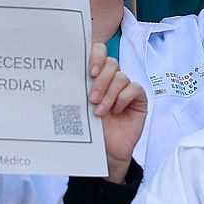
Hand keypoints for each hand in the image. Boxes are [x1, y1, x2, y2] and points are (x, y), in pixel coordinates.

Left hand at [88, 44, 145, 182]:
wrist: (106, 151)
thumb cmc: (92, 129)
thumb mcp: (81, 106)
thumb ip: (79, 89)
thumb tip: (66, 74)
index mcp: (96, 76)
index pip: (99, 52)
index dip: (96, 55)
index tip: (90, 71)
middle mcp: (111, 79)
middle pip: (111, 63)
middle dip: (101, 80)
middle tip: (92, 98)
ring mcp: (125, 88)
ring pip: (121, 77)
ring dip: (109, 94)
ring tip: (100, 111)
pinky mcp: (138, 99)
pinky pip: (134, 88)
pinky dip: (124, 98)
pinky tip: (116, 110)